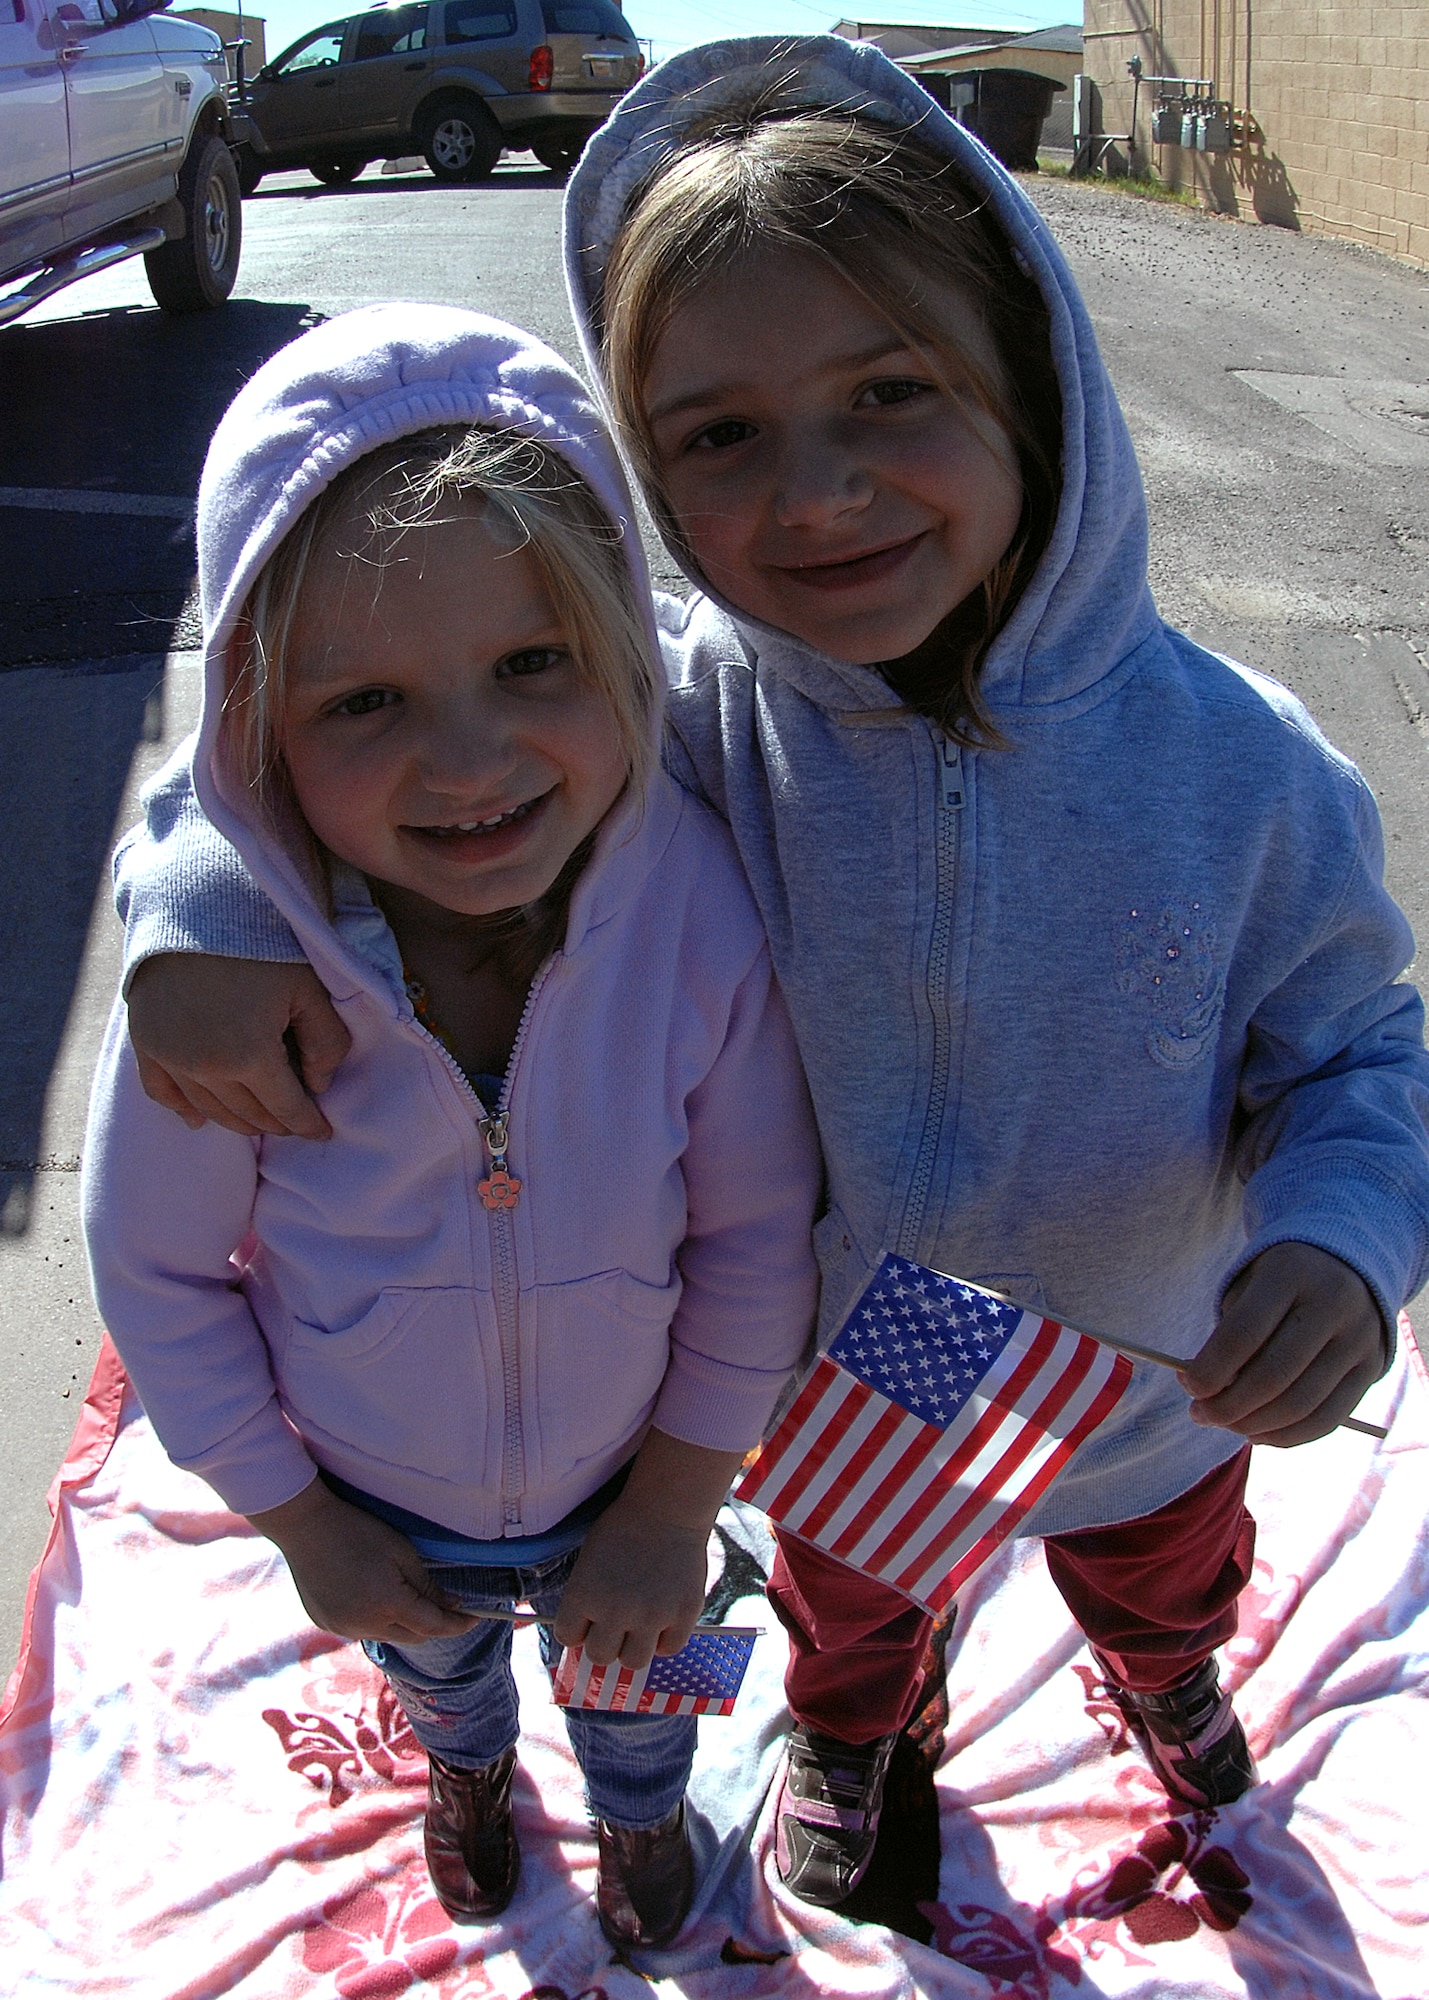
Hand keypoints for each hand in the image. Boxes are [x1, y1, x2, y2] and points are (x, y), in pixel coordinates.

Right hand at [127, 954, 350, 1138]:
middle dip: (277, 1123)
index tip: (323, 1133)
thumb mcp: (309, 988)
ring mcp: (170, 1058)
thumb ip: (326, 1042)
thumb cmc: (260, 943)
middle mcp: (205, 1068)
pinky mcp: (146, 1042)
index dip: (309, 1125)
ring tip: (260, 1120)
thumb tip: (320, 1085)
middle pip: (249, 1115)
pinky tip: (198, 1120)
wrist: (195, 906)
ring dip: (239, 1120)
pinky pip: (162, 1092)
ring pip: (210, 1110)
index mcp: (250, 1057)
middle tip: (295, 1120)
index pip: (287, 1109)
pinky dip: (183, 1109)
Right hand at [249, 1477, 476, 1643]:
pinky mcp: (326, 1625)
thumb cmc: (357, 1530)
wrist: (304, 1526)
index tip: (475, 1618)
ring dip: (403, 1623)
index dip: (458, 1625)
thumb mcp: (401, 1552)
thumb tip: (452, 1606)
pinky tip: (371, 1595)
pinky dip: (376, 1619)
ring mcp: (343, 1628)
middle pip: (413, 1638)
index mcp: (387, 1604)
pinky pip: (362, 1630)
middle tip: (444, 1603)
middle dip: (432, 1625)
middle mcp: (365, 1625)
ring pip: (387, 1636)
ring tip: (403, 1594)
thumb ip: (427, 1585)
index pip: (434, 1627)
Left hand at [551, 1430, 743, 1670]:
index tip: (588, 1619)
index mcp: (583, 1596)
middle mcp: (615, 1612)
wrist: (668, 1506)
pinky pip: (669, 1649)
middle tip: (616, 1623)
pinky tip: (664, 1619)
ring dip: (634, 1647)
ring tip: (640, 1625)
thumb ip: (585, 1597)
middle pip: (600, 1656)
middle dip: (605, 1641)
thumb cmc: (623, 1528)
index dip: (578, 1628)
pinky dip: (665, 1639)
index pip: (568, 1637)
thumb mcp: (589, 1560)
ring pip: (634, 1662)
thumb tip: (584, 1635)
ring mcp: (652, 1616)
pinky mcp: (683, 1615)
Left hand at [1178, 1243, 1387, 1447]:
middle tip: (1199, 1414)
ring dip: (1253, 1426)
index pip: (1244, 1334)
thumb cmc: (1279, 1281)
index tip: (1187, 1386)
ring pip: (1301, 1404)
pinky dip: (1287, 1436)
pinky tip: (1257, 1433)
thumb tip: (1208, 1393)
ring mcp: (1359, 1339)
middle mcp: (1332, 1305)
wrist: (1346, 1263)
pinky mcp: (1373, 1367)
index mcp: (1291, 1274)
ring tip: (1225, 1425)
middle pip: (1273, 1375)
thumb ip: (1229, 1334)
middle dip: (1228, 1406)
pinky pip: (1328, 1418)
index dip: (1210, 1369)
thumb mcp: (1249, 1287)